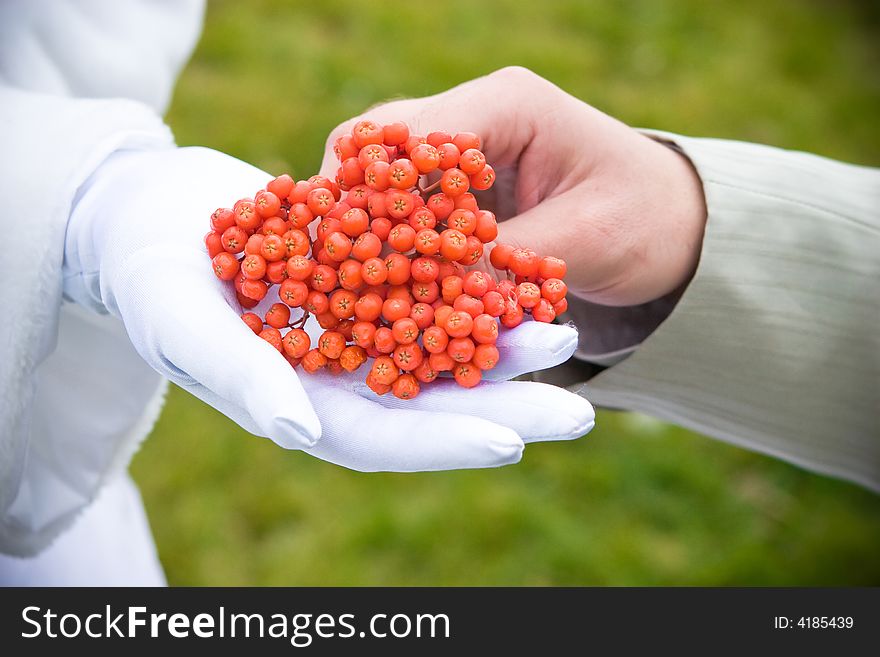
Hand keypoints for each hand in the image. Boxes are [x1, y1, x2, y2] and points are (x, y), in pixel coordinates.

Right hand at [64, 146, 594, 470]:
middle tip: (578, 414)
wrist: (149, 213)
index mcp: (300, 406)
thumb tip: (298, 432)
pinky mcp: (367, 285)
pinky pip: (430, 294)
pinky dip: (472, 292)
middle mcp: (339, 381)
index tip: (510, 441)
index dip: (442, 443)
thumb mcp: (179, 318)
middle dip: (502, 409)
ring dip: (503, 350)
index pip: (381, 438)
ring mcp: (357, 335)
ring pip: (441, 350)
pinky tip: (523, 283)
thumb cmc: (147, 272)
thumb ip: (238, 376)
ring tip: (567, 336)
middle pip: (430, 406)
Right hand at [321, 66, 706, 306]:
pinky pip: (403, 211)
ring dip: (358, 228)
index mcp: (508, 104)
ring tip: (335, 280)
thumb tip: (428, 292)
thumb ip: (505, 260)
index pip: (414, 132)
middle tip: (319, 263)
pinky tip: (370, 283)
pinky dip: (385, 245)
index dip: (368, 187)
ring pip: (380, 180)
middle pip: (378, 147)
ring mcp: (462, 153)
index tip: (340, 241)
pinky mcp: (458, 191)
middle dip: (345, 206)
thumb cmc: (643, 221)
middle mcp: (475, 117)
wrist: (671, 225)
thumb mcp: (584, 240)